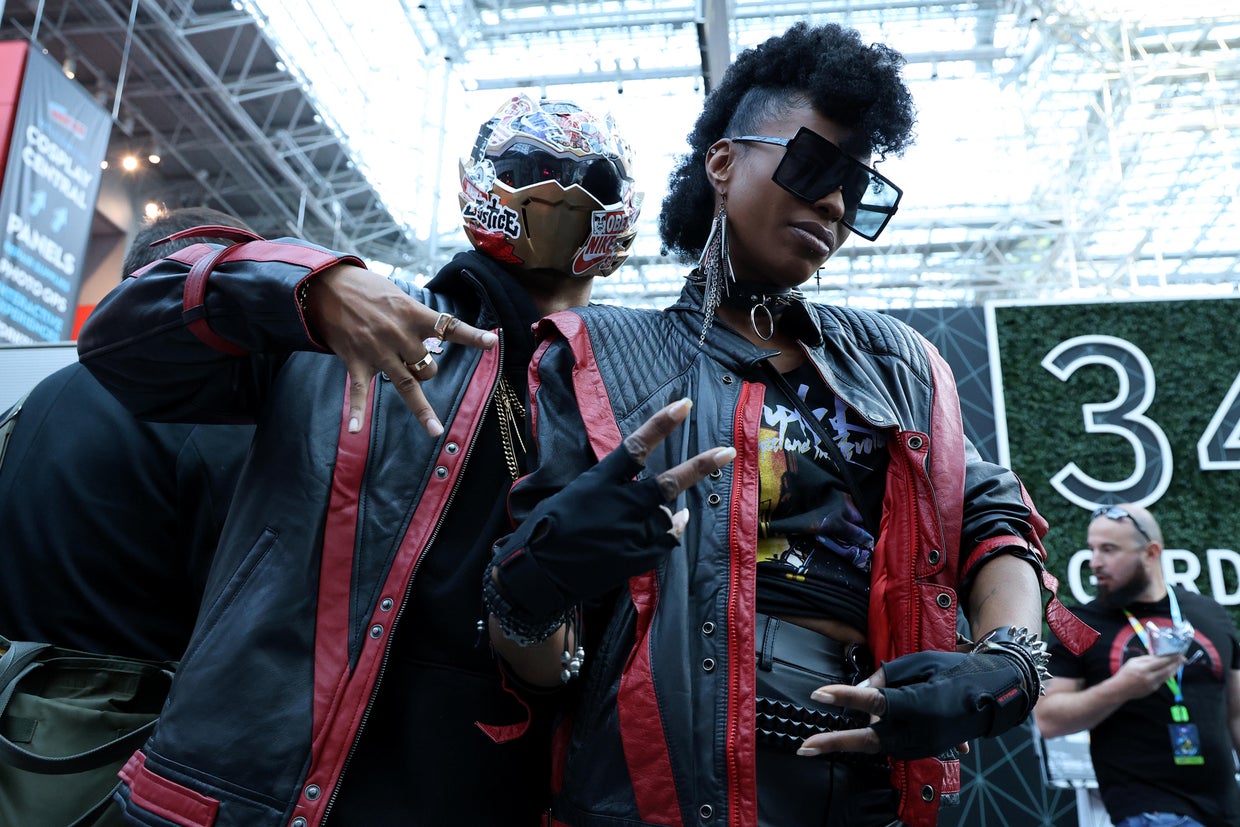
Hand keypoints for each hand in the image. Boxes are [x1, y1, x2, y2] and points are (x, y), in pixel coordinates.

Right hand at [304, 264, 496, 435]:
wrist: (324, 286)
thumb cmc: (365, 288)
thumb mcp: (397, 294)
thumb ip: (416, 316)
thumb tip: (436, 330)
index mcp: (412, 314)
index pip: (449, 327)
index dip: (472, 336)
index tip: (493, 342)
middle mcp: (398, 334)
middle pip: (427, 367)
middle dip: (428, 372)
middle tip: (418, 366)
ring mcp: (376, 350)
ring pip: (407, 384)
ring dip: (421, 407)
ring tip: (435, 429)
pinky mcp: (355, 361)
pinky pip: (358, 392)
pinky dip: (357, 412)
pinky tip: (356, 431)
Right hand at [490, 398, 735, 618]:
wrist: (536, 573)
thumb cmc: (546, 529)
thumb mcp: (572, 495)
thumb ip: (607, 487)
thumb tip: (638, 488)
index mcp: (600, 482)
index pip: (637, 446)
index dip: (662, 423)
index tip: (685, 405)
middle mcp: (620, 504)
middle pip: (670, 482)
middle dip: (701, 466)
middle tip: (728, 451)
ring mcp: (629, 533)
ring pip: (668, 515)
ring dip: (670, 512)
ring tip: (671, 512)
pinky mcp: (633, 558)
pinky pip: (666, 541)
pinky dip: (674, 530)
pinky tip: (678, 523)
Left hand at [796, 669, 971, 757]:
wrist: (995, 695)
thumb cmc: (957, 672)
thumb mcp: (920, 664)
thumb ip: (886, 678)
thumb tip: (860, 692)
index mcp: (919, 704)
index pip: (873, 702)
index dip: (843, 697)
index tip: (819, 694)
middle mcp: (920, 730)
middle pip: (870, 739)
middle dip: (837, 743)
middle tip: (806, 746)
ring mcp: (923, 745)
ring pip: (879, 745)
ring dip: (855, 737)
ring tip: (831, 733)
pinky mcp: (924, 751)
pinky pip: (893, 744)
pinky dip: (879, 734)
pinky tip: (869, 723)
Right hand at [1113, 653, 1185, 700]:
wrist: (1120, 689)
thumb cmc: (1125, 673)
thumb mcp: (1133, 662)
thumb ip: (1146, 659)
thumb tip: (1158, 656)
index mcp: (1143, 669)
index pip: (1161, 662)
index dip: (1171, 657)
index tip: (1177, 653)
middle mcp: (1149, 677)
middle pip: (1167, 669)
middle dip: (1176, 663)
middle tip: (1182, 658)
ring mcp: (1153, 684)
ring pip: (1168, 676)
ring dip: (1174, 669)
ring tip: (1179, 664)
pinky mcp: (1154, 689)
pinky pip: (1163, 680)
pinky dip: (1167, 674)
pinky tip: (1170, 670)